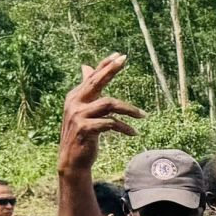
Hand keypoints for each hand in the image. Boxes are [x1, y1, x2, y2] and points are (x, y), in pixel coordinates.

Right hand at [59, 53, 142, 178]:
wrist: (73, 160)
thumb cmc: (82, 133)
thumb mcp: (83, 110)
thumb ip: (87, 90)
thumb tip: (85, 66)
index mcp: (75, 96)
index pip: (91, 76)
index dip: (105, 65)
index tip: (120, 55)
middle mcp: (75, 103)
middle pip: (96, 82)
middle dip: (111, 70)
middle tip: (124, 60)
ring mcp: (78, 115)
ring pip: (109, 104)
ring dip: (129, 109)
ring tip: (143, 116)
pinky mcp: (85, 129)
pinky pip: (110, 123)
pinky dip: (124, 127)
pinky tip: (134, 133)